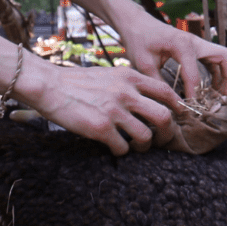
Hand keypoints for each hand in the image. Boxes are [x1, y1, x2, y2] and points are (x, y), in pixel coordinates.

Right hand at [15, 57, 183, 156]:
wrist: (50, 85)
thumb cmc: (78, 81)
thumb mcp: (110, 74)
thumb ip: (129, 84)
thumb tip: (148, 100)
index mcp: (130, 76)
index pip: (166, 92)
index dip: (177, 107)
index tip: (176, 117)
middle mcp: (126, 92)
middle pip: (164, 117)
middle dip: (167, 133)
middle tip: (161, 140)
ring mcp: (114, 111)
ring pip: (146, 137)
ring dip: (143, 146)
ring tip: (134, 146)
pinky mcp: (100, 128)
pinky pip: (122, 148)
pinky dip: (121, 151)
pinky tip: (114, 146)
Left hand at [117, 10, 226, 100]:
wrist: (137, 23)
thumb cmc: (139, 40)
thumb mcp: (143, 64)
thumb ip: (157, 84)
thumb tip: (170, 105)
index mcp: (181, 44)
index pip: (194, 74)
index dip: (194, 94)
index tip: (190, 108)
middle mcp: (195, 41)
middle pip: (226, 57)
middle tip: (224, 100)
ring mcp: (198, 43)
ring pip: (225, 58)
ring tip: (220, 99)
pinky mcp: (198, 48)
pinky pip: (216, 61)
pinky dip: (219, 76)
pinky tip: (211, 91)